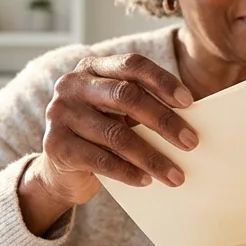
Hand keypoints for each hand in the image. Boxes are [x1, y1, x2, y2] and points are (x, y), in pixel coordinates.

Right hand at [20, 54, 196, 232]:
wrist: (61, 171)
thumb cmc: (101, 136)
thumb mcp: (119, 115)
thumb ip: (144, 108)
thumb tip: (189, 123)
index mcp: (93, 68)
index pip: (132, 65)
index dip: (162, 81)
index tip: (189, 102)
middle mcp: (72, 85)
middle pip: (126, 97)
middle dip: (163, 121)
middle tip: (191, 142)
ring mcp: (60, 114)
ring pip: (116, 135)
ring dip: (151, 157)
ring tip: (175, 175)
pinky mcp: (55, 146)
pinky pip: (100, 160)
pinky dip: (128, 172)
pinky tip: (147, 181)